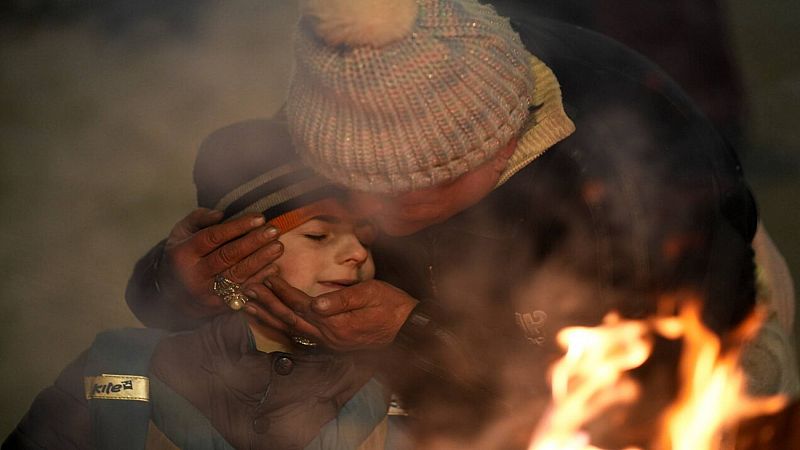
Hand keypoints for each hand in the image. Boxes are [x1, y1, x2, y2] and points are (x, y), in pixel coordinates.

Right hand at [157, 208, 283, 318]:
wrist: (170, 295)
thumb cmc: (182, 256)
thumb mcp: (181, 234)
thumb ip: (199, 219)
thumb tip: (221, 213)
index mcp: (183, 254)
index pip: (213, 237)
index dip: (237, 226)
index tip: (259, 217)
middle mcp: (193, 275)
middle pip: (227, 256)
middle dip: (253, 242)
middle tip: (274, 230)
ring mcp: (206, 294)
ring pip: (237, 275)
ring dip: (260, 261)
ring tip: (278, 246)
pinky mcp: (218, 307)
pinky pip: (242, 292)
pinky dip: (259, 280)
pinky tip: (274, 268)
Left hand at [245, 276, 418, 350]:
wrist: (409, 328)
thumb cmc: (392, 305)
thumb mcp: (371, 294)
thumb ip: (342, 299)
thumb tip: (316, 303)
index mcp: (337, 324)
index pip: (301, 304)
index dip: (282, 290)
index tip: (267, 276)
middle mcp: (329, 337)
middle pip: (290, 319)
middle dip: (267, 304)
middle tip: (246, 289)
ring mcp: (330, 343)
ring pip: (292, 330)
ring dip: (270, 317)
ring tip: (250, 306)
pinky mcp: (333, 344)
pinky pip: (301, 335)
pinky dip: (283, 325)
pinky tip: (274, 319)